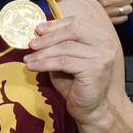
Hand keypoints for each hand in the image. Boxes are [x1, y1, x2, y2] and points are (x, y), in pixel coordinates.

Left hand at [24, 0, 118, 125]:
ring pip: (65, 47)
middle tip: (31, 44)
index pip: (75, 23)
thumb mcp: (64, 57)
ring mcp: (102, 56)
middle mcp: (105, 43)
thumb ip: (56, 43)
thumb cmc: (75, 82)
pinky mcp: (95, 69)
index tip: (37, 29)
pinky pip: (63, 62)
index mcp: (100, 36)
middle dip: (48, 37)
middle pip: (72, 30)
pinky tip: (32, 66)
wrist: (90, 108)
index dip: (54, 24)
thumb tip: (37, 30)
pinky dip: (44, 63)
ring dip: (42, 53)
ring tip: (28, 58)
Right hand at [85, 0, 132, 23]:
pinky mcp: (109, 22)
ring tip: (113, 3)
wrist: (83, 6)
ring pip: (128, 9)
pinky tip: (112, 11)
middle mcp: (105, 2)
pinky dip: (120, 15)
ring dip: (122, 6)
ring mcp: (107, 13)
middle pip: (129, 0)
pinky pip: (124, 18)